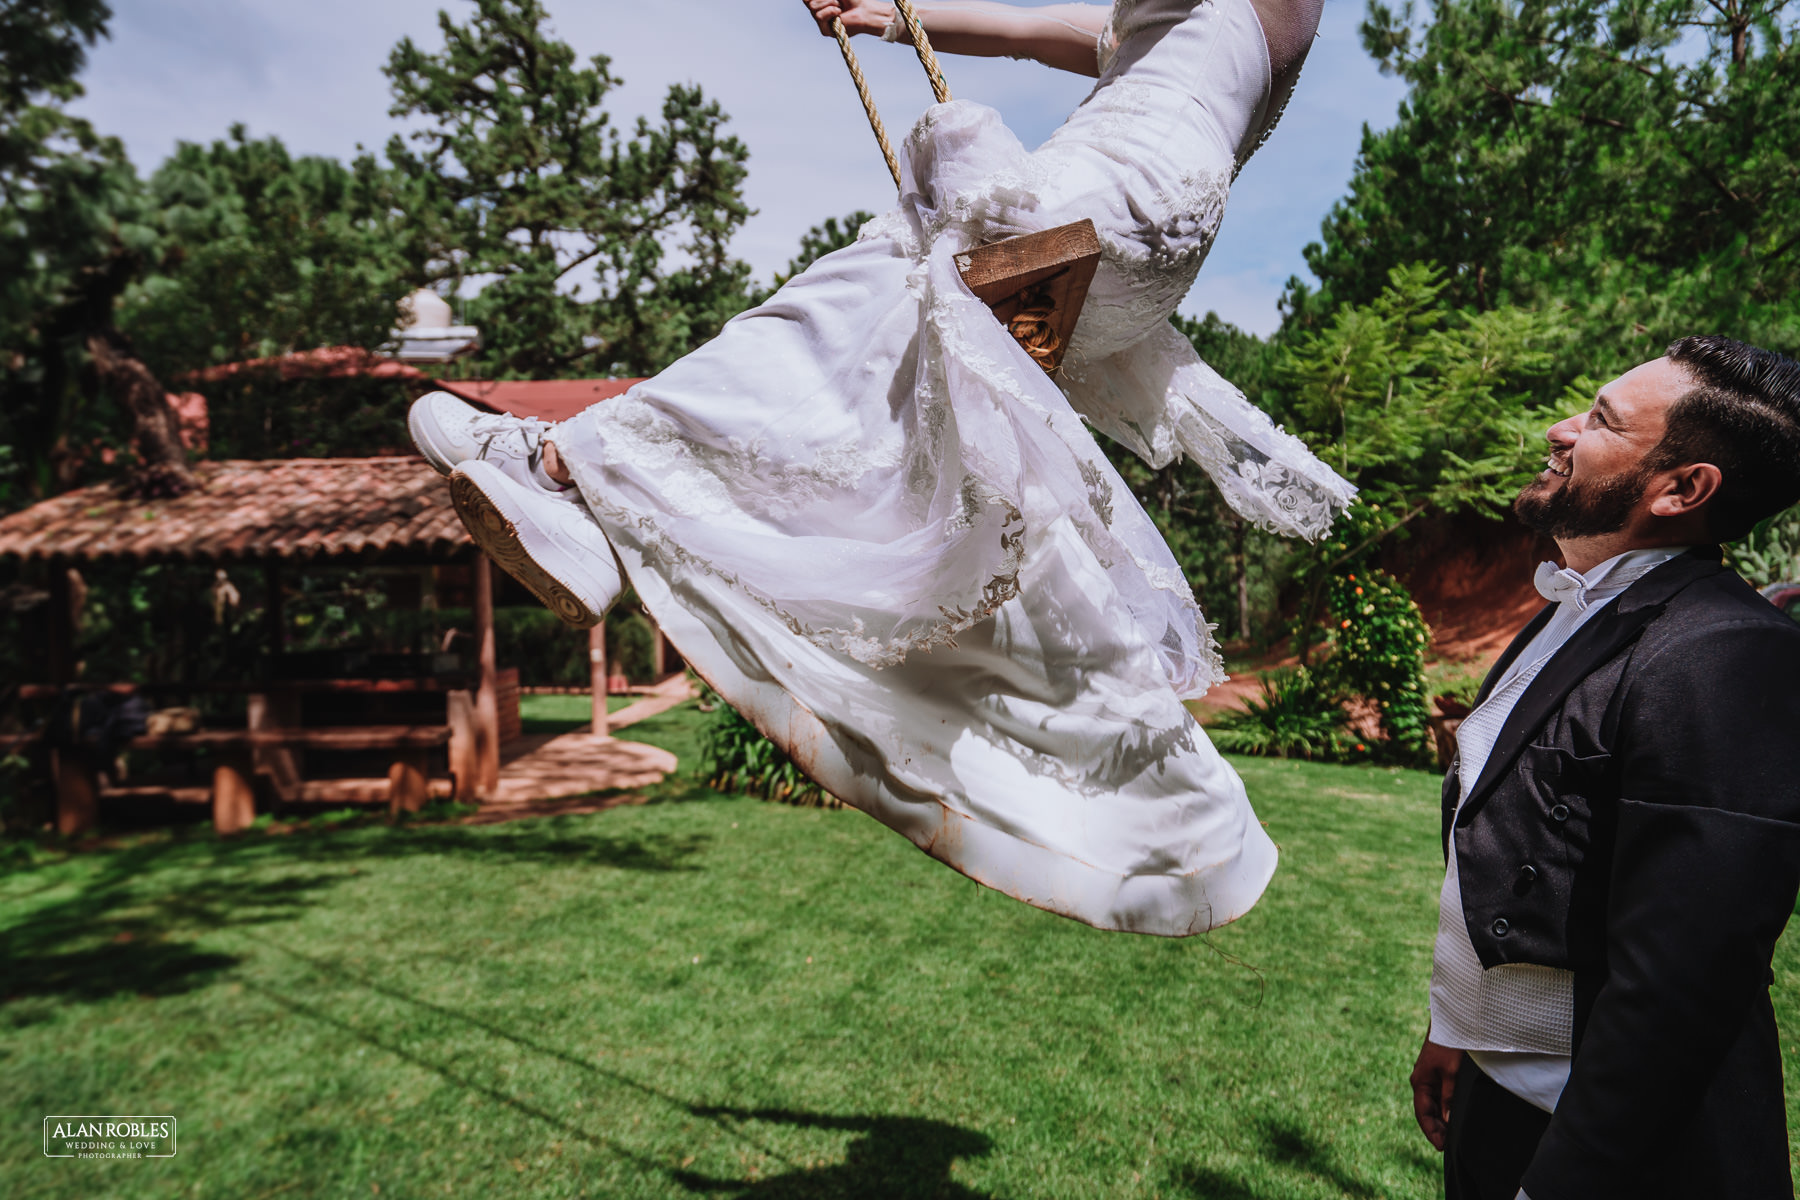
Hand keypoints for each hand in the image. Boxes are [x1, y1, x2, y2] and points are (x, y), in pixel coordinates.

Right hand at [803, 0, 893, 37]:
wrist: (865, 11)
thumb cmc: (853, 0)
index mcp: (820, 2)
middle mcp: (819, 12)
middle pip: (808, 1)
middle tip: (838, 0)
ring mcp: (822, 22)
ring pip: (813, 8)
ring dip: (828, 3)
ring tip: (839, 6)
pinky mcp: (826, 31)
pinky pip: (818, 16)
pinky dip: (829, 11)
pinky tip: (838, 13)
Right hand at [1410, 1034, 1461, 1150]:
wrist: (1451, 1022)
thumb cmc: (1449, 1044)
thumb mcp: (1451, 1073)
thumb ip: (1448, 1097)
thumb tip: (1447, 1120)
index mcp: (1420, 1082)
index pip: (1423, 1113)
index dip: (1431, 1131)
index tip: (1442, 1146)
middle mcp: (1421, 1081)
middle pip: (1426, 1111)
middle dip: (1436, 1129)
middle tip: (1449, 1145)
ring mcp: (1428, 1078)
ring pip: (1432, 1105)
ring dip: (1440, 1120)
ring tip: (1452, 1135)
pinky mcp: (1437, 1074)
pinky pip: (1437, 1097)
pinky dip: (1443, 1109)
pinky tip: (1452, 1116)